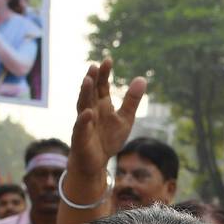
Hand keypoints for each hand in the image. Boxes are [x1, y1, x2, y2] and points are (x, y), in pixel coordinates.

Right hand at [69, 58, 146, 179]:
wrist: (96, 163)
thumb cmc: (108, 139)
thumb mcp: (125, 119)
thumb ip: (132, 100)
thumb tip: (142, 78)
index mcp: (101, 105)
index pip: (101, 85)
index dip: (104, 73)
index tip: (108, 60)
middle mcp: (91, 110)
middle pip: (91, 92)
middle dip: (92, 79)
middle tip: (95, 65)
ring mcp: (84, 123)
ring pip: (83, 105)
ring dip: (84, 93)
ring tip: (87, 79)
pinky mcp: (80, 138)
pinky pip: (81, 127)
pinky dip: (83, 120)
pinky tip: (88, 112)